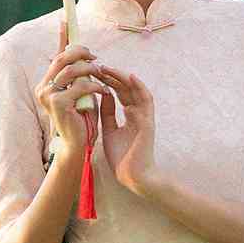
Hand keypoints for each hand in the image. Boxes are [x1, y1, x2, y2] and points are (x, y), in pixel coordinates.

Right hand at [33, 41, 110, 157]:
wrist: (77, 145)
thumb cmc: (81, 119)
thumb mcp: (81, 92)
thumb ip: (80, 76)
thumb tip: (85, 56)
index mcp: (46, 84)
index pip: (55, 55)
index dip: (62, 37)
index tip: (67, 19)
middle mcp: (43, 88)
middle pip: (62, 58)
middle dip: (81, 52)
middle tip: (95, 56)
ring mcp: (48, 95)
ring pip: (72, 70)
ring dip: (90, 70)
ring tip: (101, 74)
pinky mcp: (58, 104)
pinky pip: (80, 86)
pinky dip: (95, 86)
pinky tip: (104, 90)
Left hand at [87, 62, 158, 197]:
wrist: (132, 177)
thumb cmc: (122, 157)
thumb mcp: (109, 131)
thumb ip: (108, 114)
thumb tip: (102, 95)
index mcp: (131, 116)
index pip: (121, 93)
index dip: (109, 82)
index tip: (95, 73)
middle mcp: (139, 114)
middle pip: (128, 89)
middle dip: (114, 76)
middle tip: (99, 66)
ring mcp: (145, 118)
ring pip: (138, 92)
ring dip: (124, 79)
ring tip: (110, 69)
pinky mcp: (148, 125)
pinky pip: (145, 104)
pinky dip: (138, 92)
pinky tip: (128, 82)